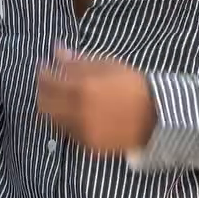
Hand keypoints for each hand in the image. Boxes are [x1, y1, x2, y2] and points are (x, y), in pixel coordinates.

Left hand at [37, 49, 155, 154]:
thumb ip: (77, 61)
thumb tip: (56, 51)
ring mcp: (82, 133)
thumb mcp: (107, 65)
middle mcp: (77, 113)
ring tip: (64, 98)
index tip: (44, 65)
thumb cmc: (132, 85)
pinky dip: (68, 122)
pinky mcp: (89, 147)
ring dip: (54, 108)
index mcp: (81, 89)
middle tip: (49, 83)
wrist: (156, 116)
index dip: (42, 72)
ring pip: (54, 122)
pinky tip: (78, 113)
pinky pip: (70, 133)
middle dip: (43, 92)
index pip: (47, 82)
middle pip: (44, 106)